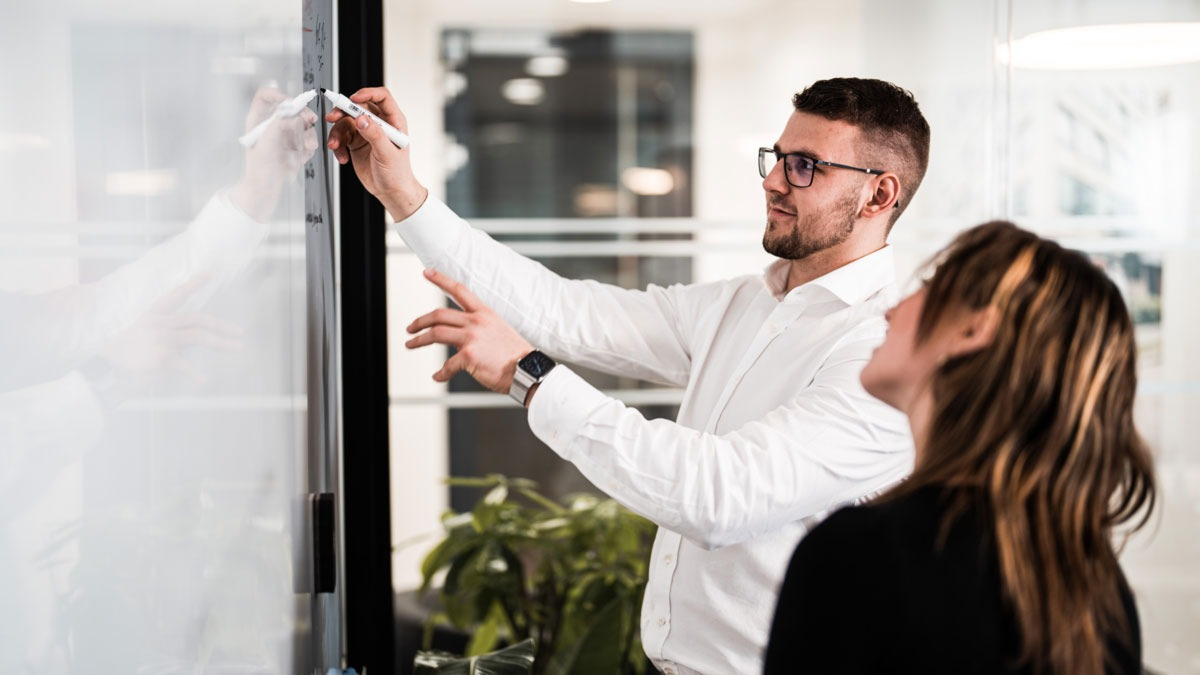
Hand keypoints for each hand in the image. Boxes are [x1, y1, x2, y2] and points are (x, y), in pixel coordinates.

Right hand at [99, 277, 242, 385]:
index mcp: (154, 315)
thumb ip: (169, 331)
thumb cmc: (126, 352)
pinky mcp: (162, 357)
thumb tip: (194, 335)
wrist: (104, 367)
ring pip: (199, 336)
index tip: (208, 273)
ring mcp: (162, 339)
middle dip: (221, 325)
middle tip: (239, 331)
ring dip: (222, 343)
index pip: (176, 295)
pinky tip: (202, 380)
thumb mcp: (144, 333)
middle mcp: (160, 323)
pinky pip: (185, 365)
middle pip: (198, 319)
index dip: (193, 284)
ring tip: (237, 348)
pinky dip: (194, 374)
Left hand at [230, 87, 318, 220]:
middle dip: (302, 117)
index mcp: (257, 121)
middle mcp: (270, 126)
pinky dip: (307, 148)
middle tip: (310, 121)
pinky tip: (303, 158)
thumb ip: (280, 124)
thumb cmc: (259, 172)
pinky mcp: (291, 148)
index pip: (266, 97)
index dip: (280, 95)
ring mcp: (282, 137)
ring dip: (308, 135)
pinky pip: (305, 140)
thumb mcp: (267, 144)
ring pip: (301, 125)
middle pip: (290, 109)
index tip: (293, 104)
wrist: (264, 193)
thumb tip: (295, 114)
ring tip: (307, 148)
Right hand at [325, 86, 427, 218]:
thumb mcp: (387, 153)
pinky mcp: (356, 142)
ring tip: (335, 146)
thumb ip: (375, 134)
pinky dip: (338, 146)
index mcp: (393, 121)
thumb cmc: (397, 174)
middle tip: (332, 117)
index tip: (353, 99)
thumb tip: (362, 118)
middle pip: (358, 107)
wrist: (390, 192)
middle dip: (343, 111)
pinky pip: (342, 137)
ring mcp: (366, 132)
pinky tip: (342, 157)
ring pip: (346, 122)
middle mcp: (379, 124)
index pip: (382, 97)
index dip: (367, 93)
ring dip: (337, 133)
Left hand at [405, 268, 532, 393]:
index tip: (426, 272)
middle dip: (420, 321)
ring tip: (411, 344)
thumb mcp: (499, 331)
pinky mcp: (468, 355)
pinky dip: (441, 372)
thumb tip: (459, 340)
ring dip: (419, 340)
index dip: (440, 279)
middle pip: (439, 314)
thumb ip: (478, 330)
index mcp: (484, 313)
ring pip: (436, 334)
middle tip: (410, 327)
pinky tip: (438, 377)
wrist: (527, 370)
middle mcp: (476, 321)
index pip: (459, 290)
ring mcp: (471, 337)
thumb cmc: (515, 355)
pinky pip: (447, 364)